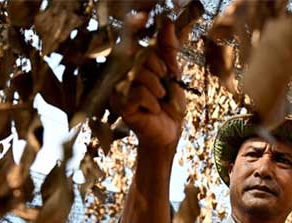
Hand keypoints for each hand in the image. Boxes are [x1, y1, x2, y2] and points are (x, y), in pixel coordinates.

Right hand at [117, 14, 185, 149]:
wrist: (169, 131)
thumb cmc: (170, 102)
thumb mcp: (173, 72)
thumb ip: (168, 49)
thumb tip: (168, 23)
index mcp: (133, 63)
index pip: (138, 45)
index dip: (152, 52)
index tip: (162, 64)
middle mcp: (121, 73)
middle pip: (138, 56)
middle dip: (159, 70)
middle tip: (165, 85)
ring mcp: (118, 89)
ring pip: (138, 74)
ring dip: (157, 87)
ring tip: (160, 98)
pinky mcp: (120, 105)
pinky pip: (137, 93)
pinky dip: (151, 101)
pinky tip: (153, 110)